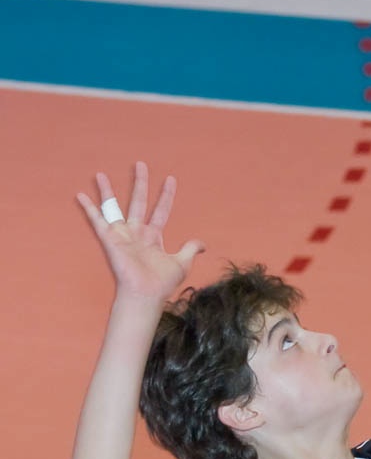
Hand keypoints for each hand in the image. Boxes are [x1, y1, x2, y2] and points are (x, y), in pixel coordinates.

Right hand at [78, 162, 203, 300]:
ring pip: (114, 207)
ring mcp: (122, 235)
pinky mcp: (110, 240)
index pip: (161, 210)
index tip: (170, 179)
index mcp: (153, 237)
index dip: (166, 195)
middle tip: (141, 164)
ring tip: (101, 174)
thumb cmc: (162, 283)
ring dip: (107, 191)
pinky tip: (81, 195)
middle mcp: (137, 233)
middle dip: (140, 183)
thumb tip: (202, 244)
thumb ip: (190, 250)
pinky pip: (97, 221)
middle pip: (138, 201)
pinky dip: (89, 208)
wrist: (146, 294)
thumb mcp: (181, 263)